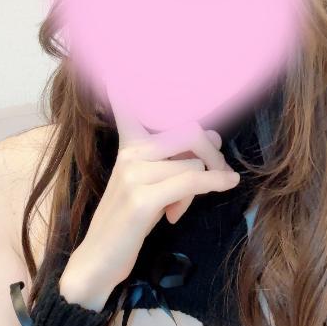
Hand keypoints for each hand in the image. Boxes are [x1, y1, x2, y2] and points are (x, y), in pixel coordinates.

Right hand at [59, 87, 239, 309]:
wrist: (99, 260)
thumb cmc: (129, 220)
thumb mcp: (152, 184)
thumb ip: (177, 158)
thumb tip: (214, 137)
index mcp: (130, 145)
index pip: (131, 104)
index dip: (131, 83)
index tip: (127, 65)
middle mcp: (131, 152)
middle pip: (190, 132)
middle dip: (213, 152)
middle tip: (216, 173)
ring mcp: (134, 174)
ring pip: (194, 164)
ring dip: (205, 185)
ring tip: (183, 207)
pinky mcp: (142, 199)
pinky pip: (192, 182)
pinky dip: (216, 183)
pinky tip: (228, 184)